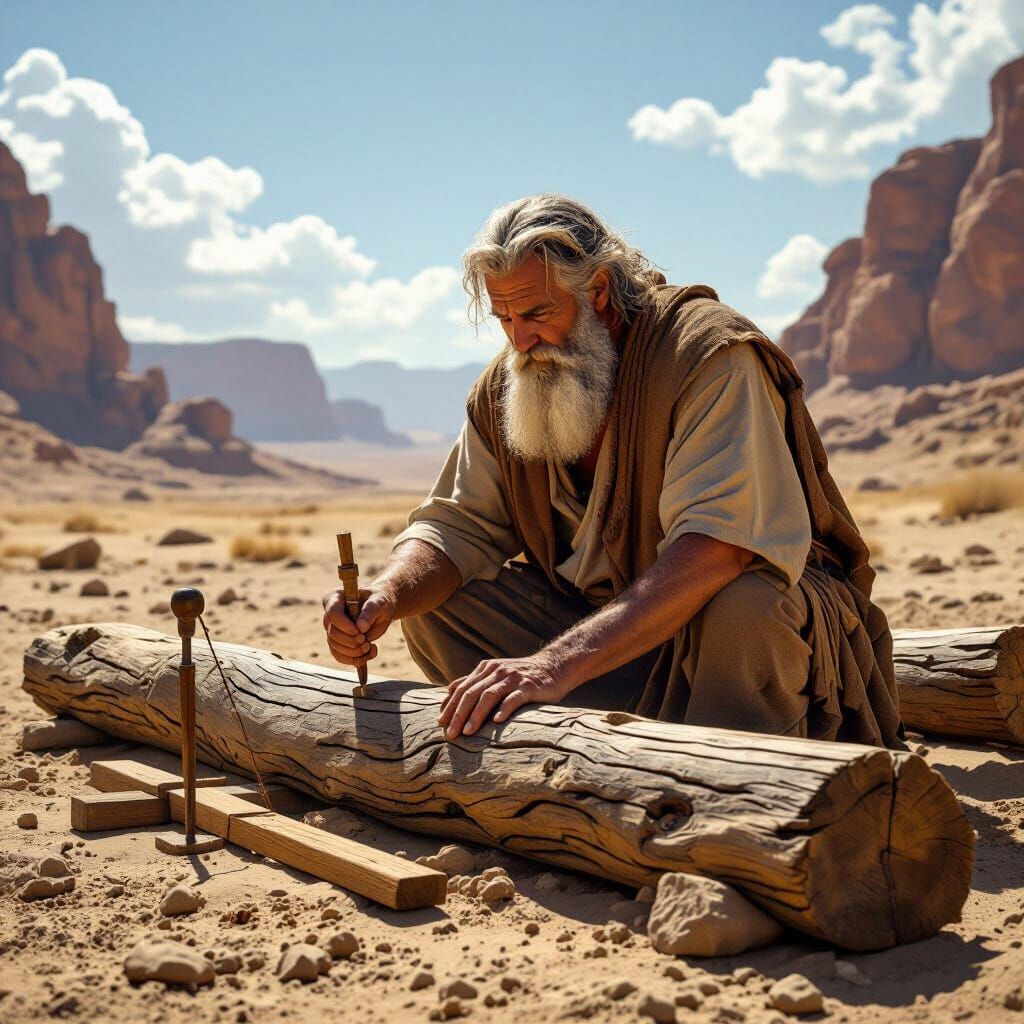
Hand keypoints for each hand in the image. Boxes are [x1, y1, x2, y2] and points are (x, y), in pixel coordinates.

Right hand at [322, 585, 395, 668]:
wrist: (382, 610)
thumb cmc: (379, 601)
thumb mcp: (379, 602)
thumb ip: (370, 611)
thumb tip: (361, 627)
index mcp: (335, 598)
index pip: (333, 614)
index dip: (346, 626)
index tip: (361, 632)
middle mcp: (330, 615)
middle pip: (333, 633)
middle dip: (351, 641)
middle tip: (367, 641)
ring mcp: (332, 630)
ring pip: (335, 647)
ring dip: (354, 652)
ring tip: (369, 647)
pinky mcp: (337, 643)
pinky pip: (339, 656)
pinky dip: (355, 660)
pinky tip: (369, 654)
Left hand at [438, 654, 572, 738]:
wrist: (555, 666)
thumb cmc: (522, 676)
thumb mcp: (496, 673)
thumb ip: (475, 681)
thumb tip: (449, 692)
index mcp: (486, 668)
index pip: (461, 688)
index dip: (449, 706)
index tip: (439, 723)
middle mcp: (496, 671)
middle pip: (471, 693)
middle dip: (458, 714)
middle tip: (450, 734)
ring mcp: (512, 678)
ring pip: (488, 696)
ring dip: (476, 715)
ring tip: (467, 732)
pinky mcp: (528, 686)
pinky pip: (513, 698)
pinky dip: (503, 709)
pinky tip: (496, 721)